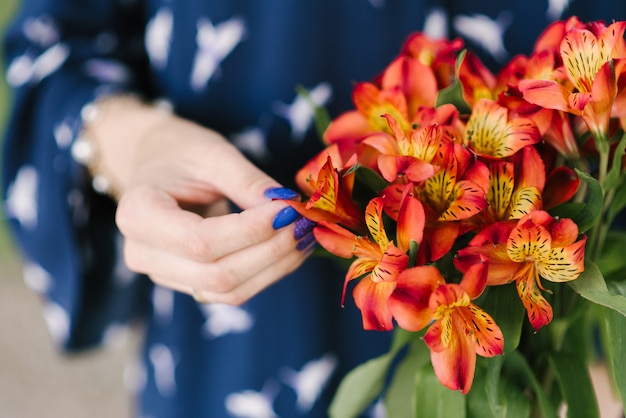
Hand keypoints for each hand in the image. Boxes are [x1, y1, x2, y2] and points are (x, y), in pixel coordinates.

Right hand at [88, 96, 311, 304]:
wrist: (153, 161)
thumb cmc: (180, 150)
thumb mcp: (213, 154)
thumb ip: (249, 183)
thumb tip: (289, 210)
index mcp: (137, 213)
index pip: (200, 241)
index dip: (251, 231)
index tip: (289, 209)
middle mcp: (143, 253)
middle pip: (216, 274)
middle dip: (271, 251)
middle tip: (307, 223)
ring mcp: (164, 274)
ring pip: (229, 290)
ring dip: (276, 267)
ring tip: (306, 236)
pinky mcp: (188, 281)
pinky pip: (232, 290)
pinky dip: (268, 272)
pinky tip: (291, 248)